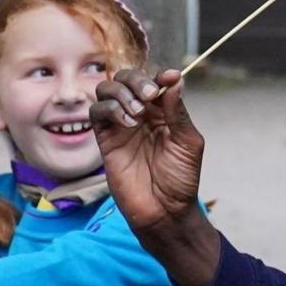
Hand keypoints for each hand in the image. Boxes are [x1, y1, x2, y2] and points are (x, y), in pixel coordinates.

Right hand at [95, 67, 202, 230]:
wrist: (164, 211)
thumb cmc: (181, 179)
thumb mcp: (188, 142)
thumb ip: (177, 111)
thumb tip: (173, 78)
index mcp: (163, 111)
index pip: (153, 80)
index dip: (157, 74)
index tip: (165, 79)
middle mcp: (140, 114)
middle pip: (126, 78)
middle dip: (135, 80)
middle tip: (148, 95)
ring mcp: (120, 125)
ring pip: (107, 90)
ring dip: (121, 93)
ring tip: (137, 114)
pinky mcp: (105, 140)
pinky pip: (97, 113)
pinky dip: (110, 109)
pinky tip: (127, 123)